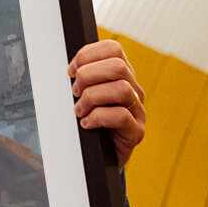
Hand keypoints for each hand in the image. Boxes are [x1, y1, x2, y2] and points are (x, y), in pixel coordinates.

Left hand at [68, 39, 145, 167]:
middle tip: (75, 92)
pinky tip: (87, 124)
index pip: (112, 49)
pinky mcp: (136, 132)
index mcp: (121, 76)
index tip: (71, 71)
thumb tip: (69, 69)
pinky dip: (97, 118)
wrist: (99, 157)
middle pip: (117, 66)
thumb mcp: (83, 96)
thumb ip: (82, 79)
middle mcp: (133, 90)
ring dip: (92, 98)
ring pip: (121, 89)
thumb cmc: (90, 123)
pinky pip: (121, 116)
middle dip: (88, 76)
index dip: (87, 55)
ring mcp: (138, 111)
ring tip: (80, 110)